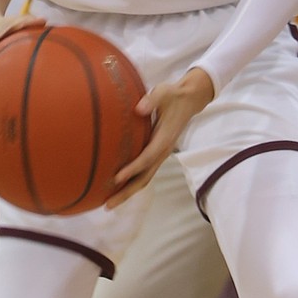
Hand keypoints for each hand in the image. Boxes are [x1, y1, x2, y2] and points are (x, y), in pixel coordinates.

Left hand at [107, 67, 214, 207]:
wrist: (189, 100)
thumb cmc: (173, 95)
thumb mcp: (164, 92)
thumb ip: (152, 100)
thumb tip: (139, 109)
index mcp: (163, 139)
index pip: (146, 158)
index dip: (132, 168)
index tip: (116, 178)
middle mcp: (162, 152)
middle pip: (144, 177)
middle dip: (126, 192)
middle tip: (107, 205)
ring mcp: (159, 155)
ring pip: (144, 178)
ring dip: (127, 192)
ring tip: (108, 204)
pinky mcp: (156, 154)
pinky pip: (144, 172)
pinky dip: (131, 183)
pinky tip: (117, 188)